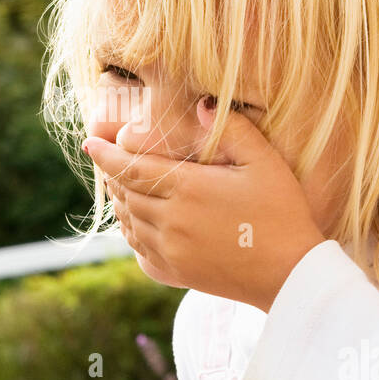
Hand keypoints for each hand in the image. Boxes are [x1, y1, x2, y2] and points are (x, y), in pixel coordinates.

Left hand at [82, 99, 325, 311]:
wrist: (289, 274)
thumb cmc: (281, 213)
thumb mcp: (264, 163)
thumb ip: (232, 130)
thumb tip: (202, 105)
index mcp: (187, 189)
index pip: (130, 168)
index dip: (106, 155)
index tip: (89, 143)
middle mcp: (171, 221)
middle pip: (126, 194)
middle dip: (114, 175)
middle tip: (109, 160)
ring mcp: (171, 250)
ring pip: (129, 222)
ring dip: (121, 203)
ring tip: (120, 188)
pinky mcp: (176, 272)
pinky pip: (139, 250)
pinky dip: (131, 232)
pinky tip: (136, 224)